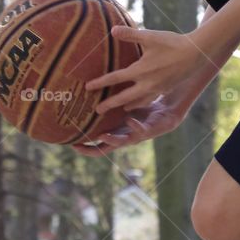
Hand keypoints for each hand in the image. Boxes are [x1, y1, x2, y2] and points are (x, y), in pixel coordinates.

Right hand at [70, 94, 185, 154]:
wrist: (168, 110)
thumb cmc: (144, 107)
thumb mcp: (123, 105)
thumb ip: (110, 102)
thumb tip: (91, 90)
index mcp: (117, 132)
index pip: (98, 144)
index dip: (85, 147)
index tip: (71, 144)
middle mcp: (125, 137)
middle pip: (106, 149)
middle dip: (92, 150)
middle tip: (78, 147)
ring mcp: (137, 135)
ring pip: (122, 142)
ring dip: (112, 140)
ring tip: (102, 136)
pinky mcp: (150, 130)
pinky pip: (141, 130)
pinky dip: (135, 127)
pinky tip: (130, 120)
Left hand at [84, 26, 207, 114]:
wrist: (196, 54)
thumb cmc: (172, 43)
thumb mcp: (149, 36)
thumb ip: (130, 34)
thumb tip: (112, 30)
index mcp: (141, 70)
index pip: (115, 78)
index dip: (100, 83)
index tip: (87, 87)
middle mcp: (147, 84)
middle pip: (124, 97)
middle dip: (110, 104)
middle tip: (97, 111)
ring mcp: (157, 89)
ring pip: (138, 102)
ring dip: (126, 106)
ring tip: (119, 109)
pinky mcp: (165, 89)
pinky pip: (149, 100)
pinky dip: (141, 103)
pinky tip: (138, 102)